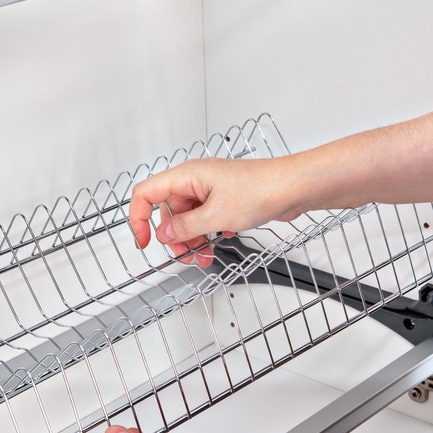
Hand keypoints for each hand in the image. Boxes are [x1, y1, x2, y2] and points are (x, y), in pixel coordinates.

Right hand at [129, 156, 309, 265]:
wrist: (293, 187)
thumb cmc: (261, 189)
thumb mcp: (216, 216)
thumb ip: (185, 228)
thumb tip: (163, 234)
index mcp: (187, 175)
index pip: (146, 193)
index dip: (138, 218)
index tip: (145, 243)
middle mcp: (196, 179)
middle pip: (169, 211)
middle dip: (175, 238)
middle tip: (187, 256)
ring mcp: (211, 188)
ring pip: (189, 218)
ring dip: (193, 239)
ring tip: (206, 256)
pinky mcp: (226, 198)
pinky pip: (206, 218)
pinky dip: (209, 233)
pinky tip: (222, 240)